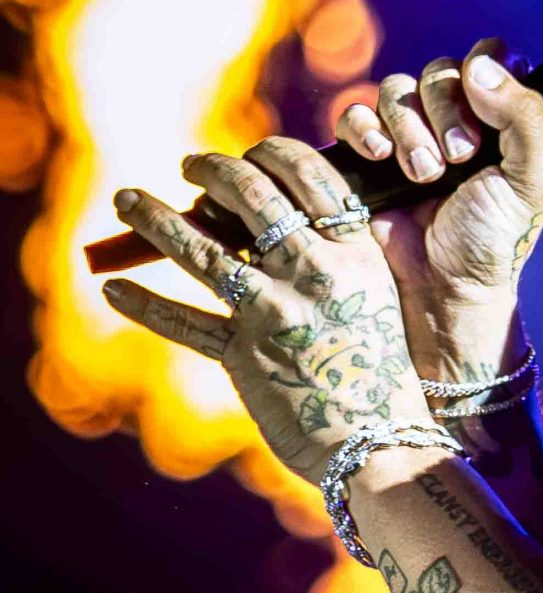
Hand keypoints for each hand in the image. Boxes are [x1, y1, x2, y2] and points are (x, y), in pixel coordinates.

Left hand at [102, 138, 433, 483]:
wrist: (379, 439)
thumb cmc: (380, 371)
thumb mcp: (374, 298)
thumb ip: (336, 258)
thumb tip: (272, 221)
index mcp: (353, 253)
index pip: (307, 176)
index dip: (269, 154)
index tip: (245, 155)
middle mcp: (313, 272)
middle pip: (250, 196)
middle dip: (211, 170)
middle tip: (190, 165)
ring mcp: (275, 311)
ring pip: (201, 250)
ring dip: (155, 220)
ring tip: (125, 200)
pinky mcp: (245, 354)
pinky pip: (184, 323)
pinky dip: (144, 305)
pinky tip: (113, 289)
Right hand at [336, 40, 542, 386]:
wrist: (444, 287)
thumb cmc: (494, 239)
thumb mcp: (533, 179)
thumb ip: (525, 117)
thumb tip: (480, 67)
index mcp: (498, 118)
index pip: (487, 58)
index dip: (482, 73)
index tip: (486, 111)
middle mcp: (453, 119)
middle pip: (438, 71)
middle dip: (445, 111)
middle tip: (457, 158)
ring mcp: (408, 135)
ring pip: (395, 89)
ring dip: (408, 127)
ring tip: (423, 173)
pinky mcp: (366, 155)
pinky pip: (354, 113)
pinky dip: (364, 128)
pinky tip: (380, 158)